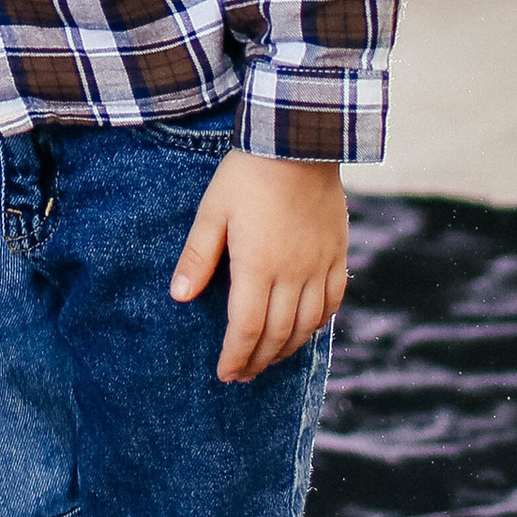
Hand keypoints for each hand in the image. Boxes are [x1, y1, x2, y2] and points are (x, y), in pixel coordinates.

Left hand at [170, 153, 346, 383]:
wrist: (298, 141)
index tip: (225, 374)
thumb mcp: (212, 211)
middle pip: (277, 334)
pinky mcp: (337, 252)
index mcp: (258, 266)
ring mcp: (319, 265)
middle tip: (243, 374)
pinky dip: (318, 323)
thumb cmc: (247, 174)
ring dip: (286, 348)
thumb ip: (197, 256)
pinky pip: (333, 300)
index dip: (235, 357)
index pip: (246, 328)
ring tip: (269, 359)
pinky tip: (305, 328)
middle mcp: (292, 273)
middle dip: (257, 361)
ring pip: (307, 324)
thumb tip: (179, 297)